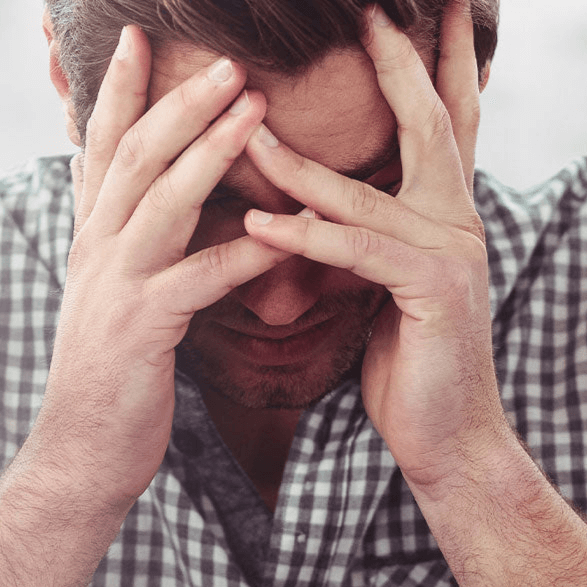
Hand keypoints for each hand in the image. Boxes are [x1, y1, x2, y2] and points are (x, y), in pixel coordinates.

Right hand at [25, 26, 287, 504]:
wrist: (83, 447)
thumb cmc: (113, 369)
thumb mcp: (116, 295)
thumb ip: (134, 248)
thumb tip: (160, 210)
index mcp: (94, 239)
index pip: (104, 150)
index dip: (120, 93)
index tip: (139, 41)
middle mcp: (97, 250)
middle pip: (135, 158)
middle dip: (178, 103)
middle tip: (226, 62)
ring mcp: (115, 286)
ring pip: (160, 201)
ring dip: (207, 151)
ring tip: (252, 109)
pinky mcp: (141, 328)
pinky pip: (200, 279)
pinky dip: (244, 253)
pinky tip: (283, 234)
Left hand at [243, 1, 507, 493]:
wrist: (445, 428)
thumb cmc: (410, 355)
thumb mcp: (390, 283)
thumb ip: (371, 236)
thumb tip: (325, 206)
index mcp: (447, 216)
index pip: (445, 126)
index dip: (434, 67)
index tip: (415, 15)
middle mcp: (457, 222)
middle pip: (430, 126)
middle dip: (401, 65)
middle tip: (374, 12)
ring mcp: (450, 254)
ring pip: (365, 193)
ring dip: (300, 163)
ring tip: (247, 129)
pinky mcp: (431, 292)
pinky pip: (355, 250)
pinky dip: (305, 236)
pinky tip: (260, 222)